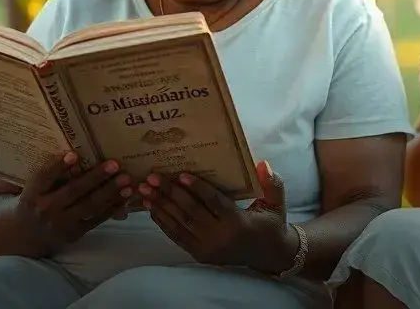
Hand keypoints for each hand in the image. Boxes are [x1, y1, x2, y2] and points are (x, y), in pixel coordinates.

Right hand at [16, 152, 132, 251]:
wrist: (25, 238)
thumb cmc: (32, 203)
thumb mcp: (32, 189)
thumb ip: (49, 175)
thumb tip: (72, 156)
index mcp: (32, 194)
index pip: (44, 178)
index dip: (58, 167)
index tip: (74, 154)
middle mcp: (45, 210)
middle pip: (73, 191)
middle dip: (95, 178)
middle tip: (114, 165)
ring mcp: (61, 224)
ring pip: (88, 206)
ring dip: (110, 193)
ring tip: (127, 181)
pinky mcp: (74, 234)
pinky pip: (96, 220)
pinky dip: (112, 208)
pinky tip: (125, 197)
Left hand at [139, 161, 297, 273]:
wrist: (269, 256)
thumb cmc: (271, 224)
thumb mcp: (276, 203)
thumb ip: (272, 184)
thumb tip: (263, 163)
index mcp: (238, 224)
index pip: (214, 203)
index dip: (197, 188)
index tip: (180, 174)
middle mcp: (220, 238)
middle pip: (191, 212)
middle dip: (169, 194)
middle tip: (152, 177)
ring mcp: (207, 249)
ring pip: (179, 224)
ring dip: (160, 206)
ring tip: (144, 190)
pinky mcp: (199, 254)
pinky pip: (177, 236)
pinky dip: (163, 222)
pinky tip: (151, 208)